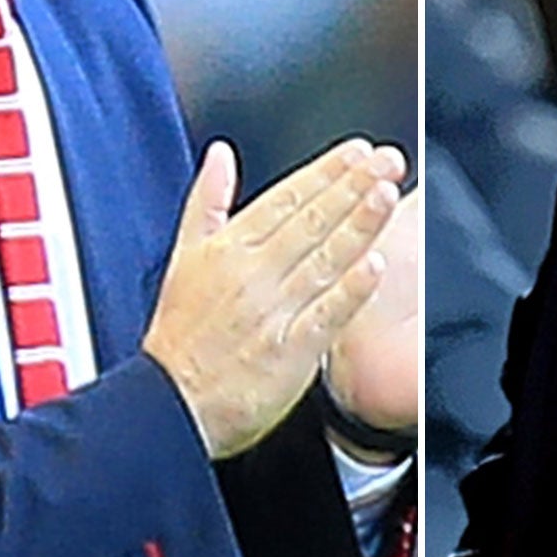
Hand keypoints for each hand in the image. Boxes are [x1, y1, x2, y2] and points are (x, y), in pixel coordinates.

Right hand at [144, 138, 404, 459]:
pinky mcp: (289, 352)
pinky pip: (324, 315)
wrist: (168, 405)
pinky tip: (375, 266)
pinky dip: (349, 290)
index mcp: (229, 249)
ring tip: (386, 194)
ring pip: (323, 259)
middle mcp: (253, 274)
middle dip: (353, 186)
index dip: (325, 172)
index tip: (357, 151)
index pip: (285, 199)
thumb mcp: (183, 256)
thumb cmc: (180, 336)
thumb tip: (220, 153)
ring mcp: (273, 312)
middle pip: (311, 221)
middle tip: (388, 160)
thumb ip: (207, 201)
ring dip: (357, 225)